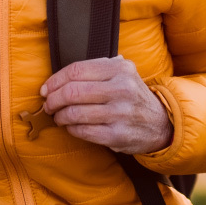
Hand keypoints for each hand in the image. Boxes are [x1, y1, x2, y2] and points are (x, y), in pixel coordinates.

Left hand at [40, 56, 172, 154]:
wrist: (160, 123)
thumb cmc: (131, 95)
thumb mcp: (121, 73)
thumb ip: (95, 69)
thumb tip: (55, 81)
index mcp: (120, 69)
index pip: (76, 70)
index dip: (55, 80)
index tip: (46, 89)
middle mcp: (121, 89)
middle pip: (72, 92)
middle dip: (53, 100)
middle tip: (48, 105)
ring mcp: (120, 113)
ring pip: (74, 113)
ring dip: (60, 116)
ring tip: (58, 116)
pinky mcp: (117, 135)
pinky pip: (83, 131)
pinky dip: (71, 129)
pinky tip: (71, 127)